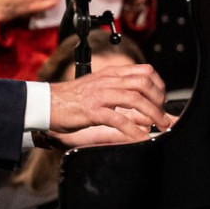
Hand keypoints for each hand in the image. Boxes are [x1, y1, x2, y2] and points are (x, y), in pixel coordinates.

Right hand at [46, 60, 169, 140]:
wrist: (46, 103)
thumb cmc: (72, 99)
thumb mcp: (99, 88)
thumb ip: (120, 93)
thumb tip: (145, 107)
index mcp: (111, 73)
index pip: (145, 71)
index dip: (159, 86)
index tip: (162, 101)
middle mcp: (107, 80)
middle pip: (144, 83)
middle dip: (159, 101)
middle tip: (163, 117)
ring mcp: (100, 94)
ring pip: (135, 99)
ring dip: (153, 114)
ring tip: (160, 127)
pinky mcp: (92, 110)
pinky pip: (119, 119)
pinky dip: (134, 130)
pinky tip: (140, 137)